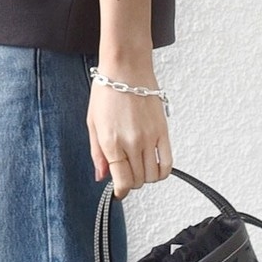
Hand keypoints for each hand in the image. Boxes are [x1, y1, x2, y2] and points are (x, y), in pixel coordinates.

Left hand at [87, 61, 173, 199]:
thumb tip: (101, 176)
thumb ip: (97, 153)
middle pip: (138, 180)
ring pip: (153, 175)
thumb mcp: (92, 124)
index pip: (122, 181)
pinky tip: (155, 166)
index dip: (120, 192)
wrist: (126, 69)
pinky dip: (162, 171)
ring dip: (146, 177)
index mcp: (112, 143)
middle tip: (126, 174)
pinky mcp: (163, 131)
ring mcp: (150, 138)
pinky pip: (168, 162)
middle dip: (131, 182)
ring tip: (139, 168)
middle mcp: (132, 143)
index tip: (119, 192)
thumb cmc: (106, 92)